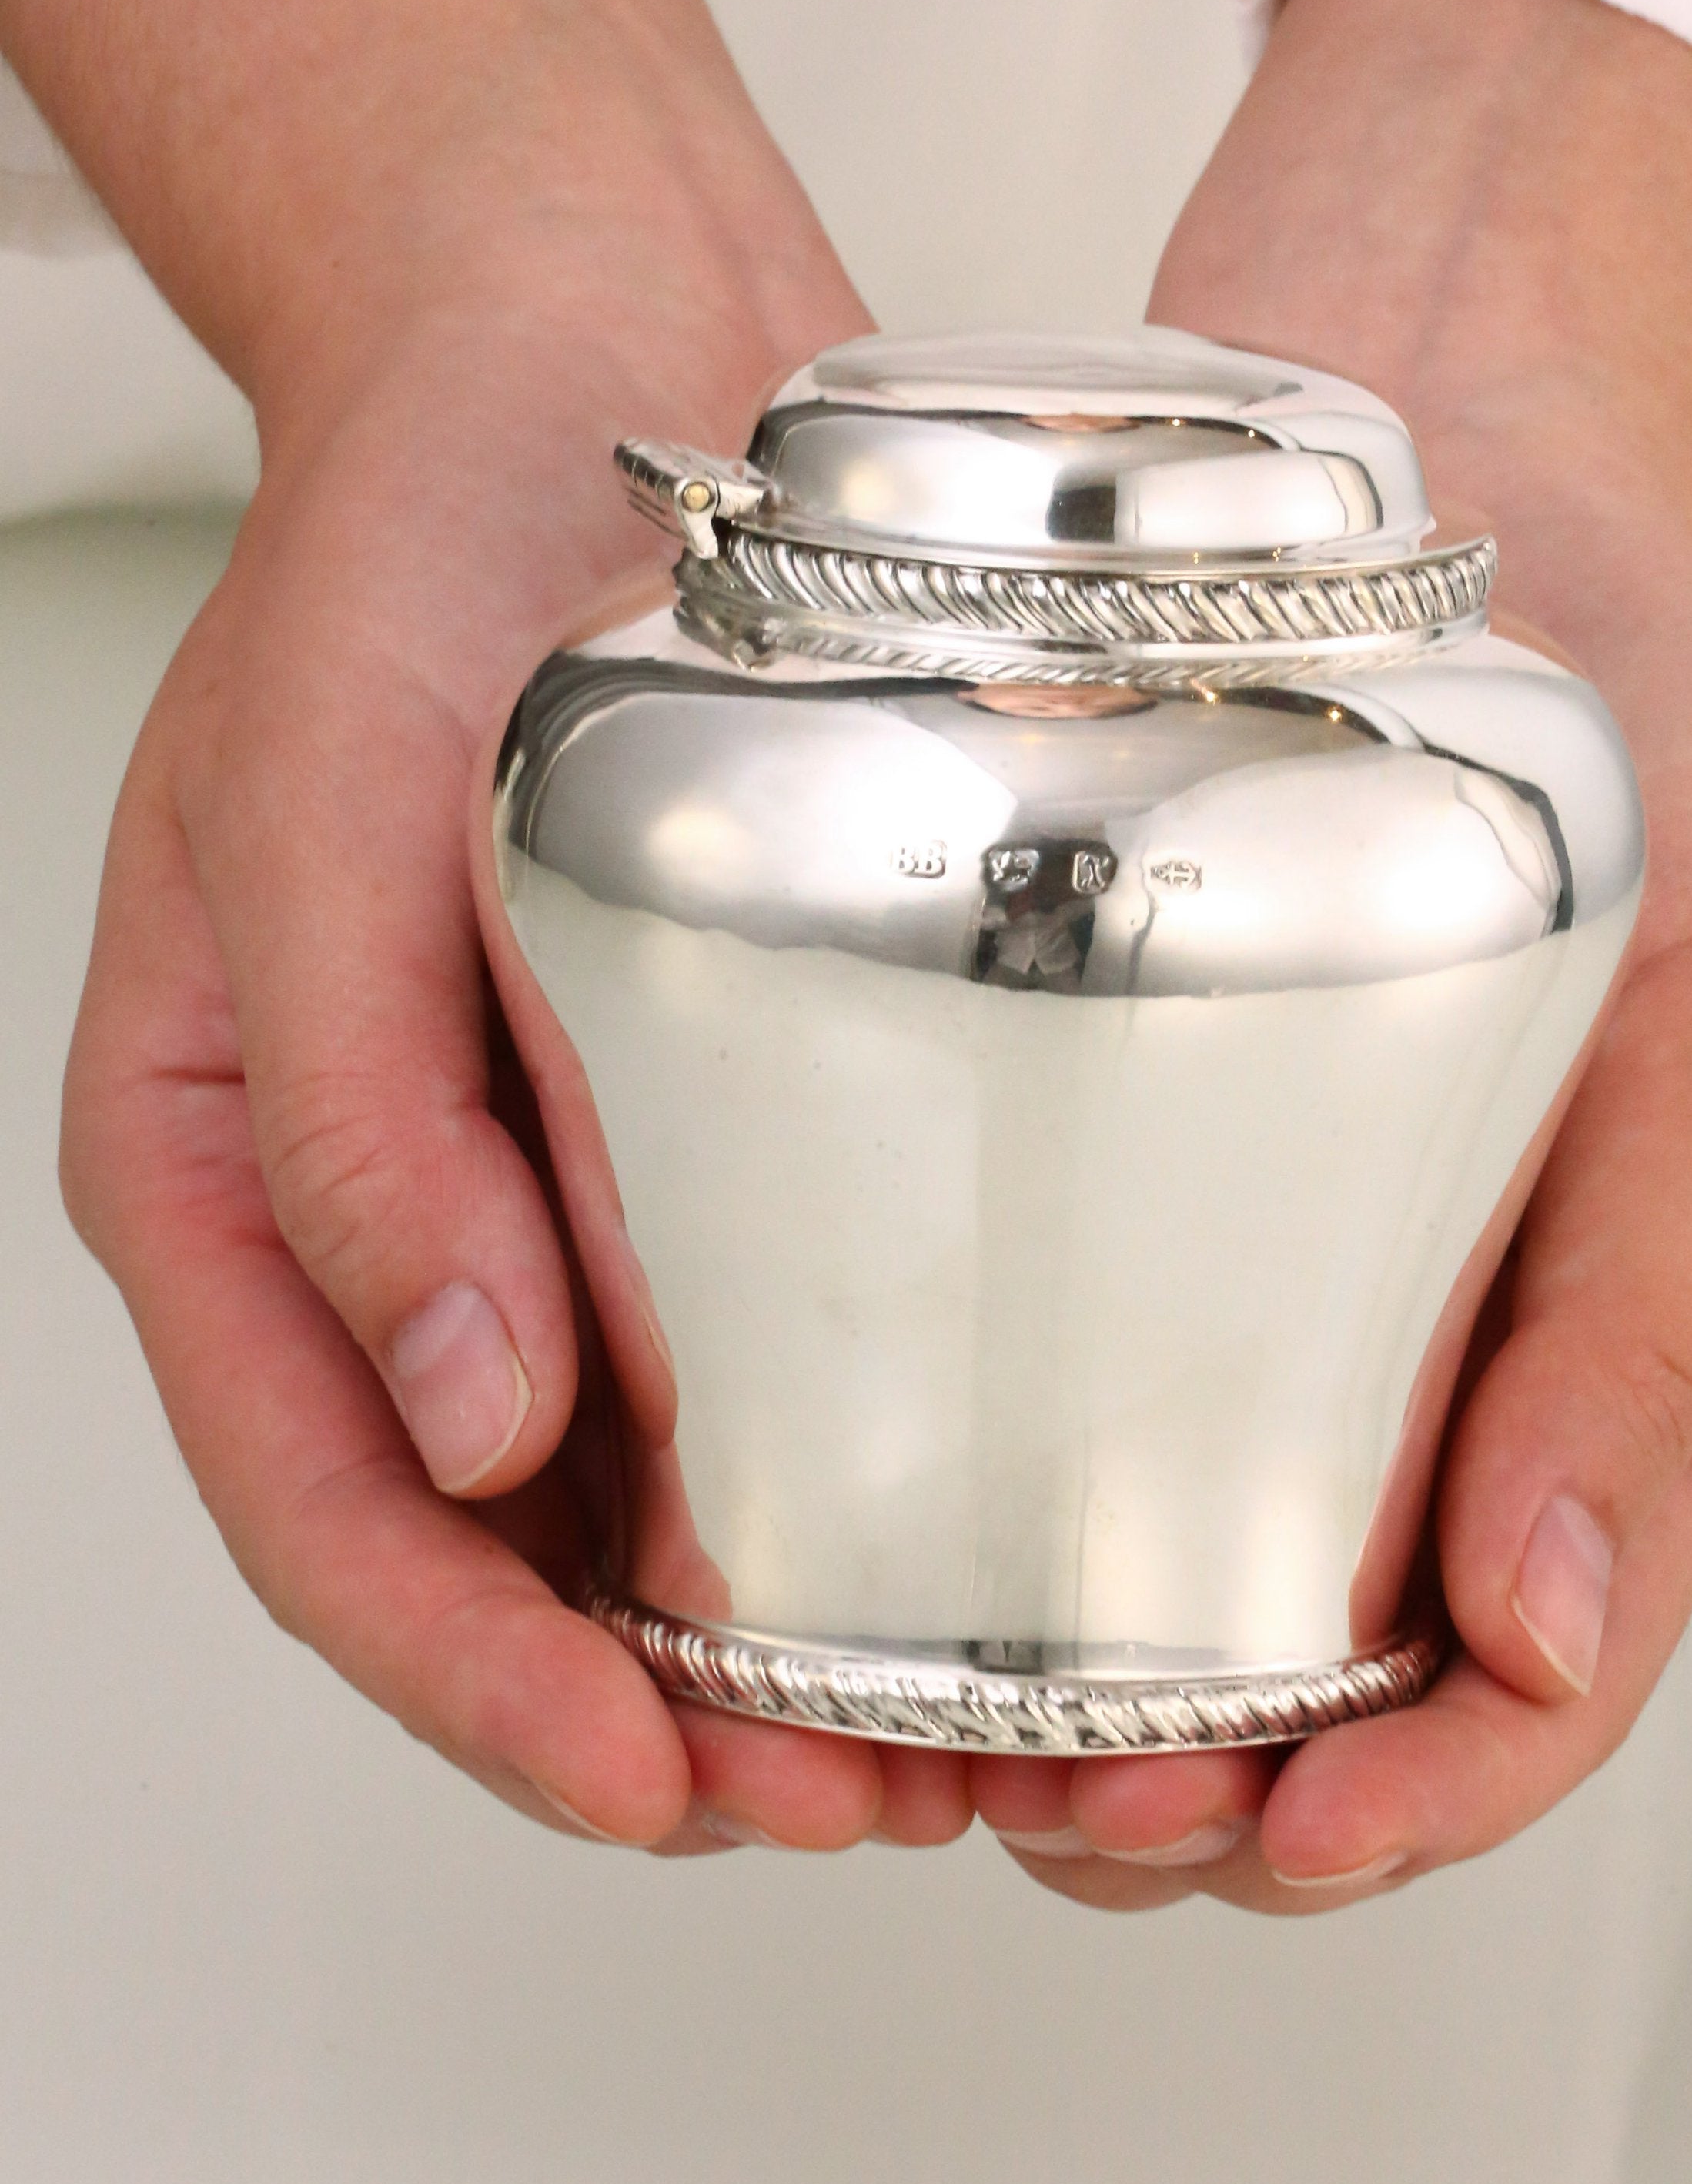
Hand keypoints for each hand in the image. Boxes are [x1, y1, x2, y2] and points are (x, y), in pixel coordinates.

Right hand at [10, 0, 971, 1849]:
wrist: (562, 376)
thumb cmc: (399, 574)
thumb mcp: (318, 832)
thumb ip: (365, 1132)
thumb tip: (458, 1428)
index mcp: (240, 1174)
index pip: (331, 1512)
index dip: (482, 1690)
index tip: (652, 1790)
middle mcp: (390, 1214)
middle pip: (494, 1555)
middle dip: (656, 1718)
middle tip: (850, 1807)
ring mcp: (537, 1174)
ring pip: (628, 1494)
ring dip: (766, 1644)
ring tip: (940, 1743)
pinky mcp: (681, 1110)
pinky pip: (739, 1350)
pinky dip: (833, 1478)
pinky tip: (960, 1539)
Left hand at [969, 0, 1691, 1907]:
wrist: (1462, 459)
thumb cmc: (1622, 737)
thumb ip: (1658, 1316)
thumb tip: (1542, 1633)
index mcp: (1594, 1349)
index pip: (1523, 1673)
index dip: (1414, 1803)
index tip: (1281, 1823)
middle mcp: (1420, 1340)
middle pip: (1318, 1668)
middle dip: (1198, 1787)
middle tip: (1070, 1785)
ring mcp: (1263, 1258)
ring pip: (1161, 1574)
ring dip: (1053, 1693)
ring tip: (938, 1711)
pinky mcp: (1112, 1157)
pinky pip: (1043, 1389)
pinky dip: (964, 1505)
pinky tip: (871, 1520)